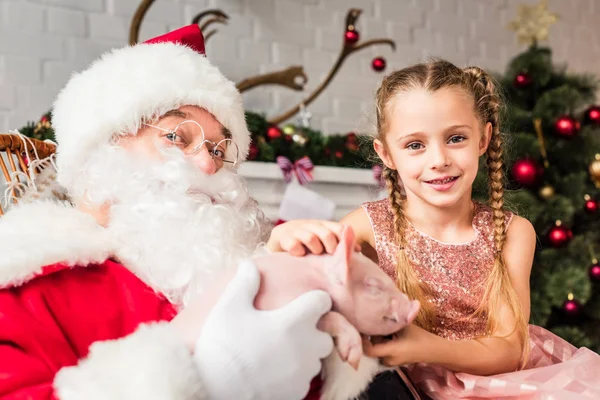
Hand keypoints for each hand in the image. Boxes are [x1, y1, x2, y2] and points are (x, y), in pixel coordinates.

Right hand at [193, 261, 333, 399]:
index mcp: (293, 322)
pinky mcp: (296, 393)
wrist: (213, 387)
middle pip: (326, 336)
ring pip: (316, 360)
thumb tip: (249, 264)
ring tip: (278, 352)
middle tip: (288, 331)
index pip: (322, 302)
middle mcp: (305, 347)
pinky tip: (273, 370)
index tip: (301, 303)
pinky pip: (304, 380)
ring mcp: (302, 373)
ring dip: (305, 354)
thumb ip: (245, 282)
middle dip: (313, 332)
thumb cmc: (223, 344)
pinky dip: (295, 375)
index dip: (313, 300)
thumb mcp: (230, 306)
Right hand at [267, 219, 358, 255]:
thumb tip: (359, 250)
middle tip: (328, 255)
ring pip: (311, 238)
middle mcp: (309, 225)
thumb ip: (337, 244)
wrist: (276, 244)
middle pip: (326, 234)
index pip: (338, 229)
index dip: (345, 241)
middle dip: (330, 247)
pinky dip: (298, 251)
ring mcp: (295, 230)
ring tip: (313, 255)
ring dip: (315, 249)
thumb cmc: (303, 246)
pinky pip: (293, 244)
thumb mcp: (321, 243)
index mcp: (321, 225)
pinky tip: (298, 255)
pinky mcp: (282, 237)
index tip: (347, 254)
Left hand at [363, 323, 429, 366]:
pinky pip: (382, 351)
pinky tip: (390, 335)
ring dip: (378, 339)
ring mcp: (390, 362)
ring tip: (386, 328)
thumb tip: (379, 309)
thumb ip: (391, 320)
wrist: (433, 351)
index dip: (363, 340)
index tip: (362, 327)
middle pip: (372, 348)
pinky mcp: (393, 362)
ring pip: (377, 349)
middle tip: (376, 322)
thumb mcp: (404, 326)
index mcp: (391, 351)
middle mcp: (388, 360)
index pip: (369, 350)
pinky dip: (383, 343)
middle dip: (372, 336)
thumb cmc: (419, 337)